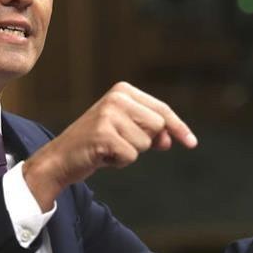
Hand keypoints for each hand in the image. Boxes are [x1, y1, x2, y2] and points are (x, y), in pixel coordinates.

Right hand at [23, 82, 196, 209]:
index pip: (162, 110)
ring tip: (108, 148)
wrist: (61, 158)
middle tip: (120, 144)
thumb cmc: (96, 145)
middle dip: (145, 142)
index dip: (178, 128)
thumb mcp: (126, 132)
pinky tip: (102, 155)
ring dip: (129, 153)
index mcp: (123, 90)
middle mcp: (116, 97)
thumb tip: (169, 139)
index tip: (191, 143)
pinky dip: (119, 162)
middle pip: (157, 126)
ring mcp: (108, 114)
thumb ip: (150, 131)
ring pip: (145, 143)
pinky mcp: (103, 133)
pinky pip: (131, 155)